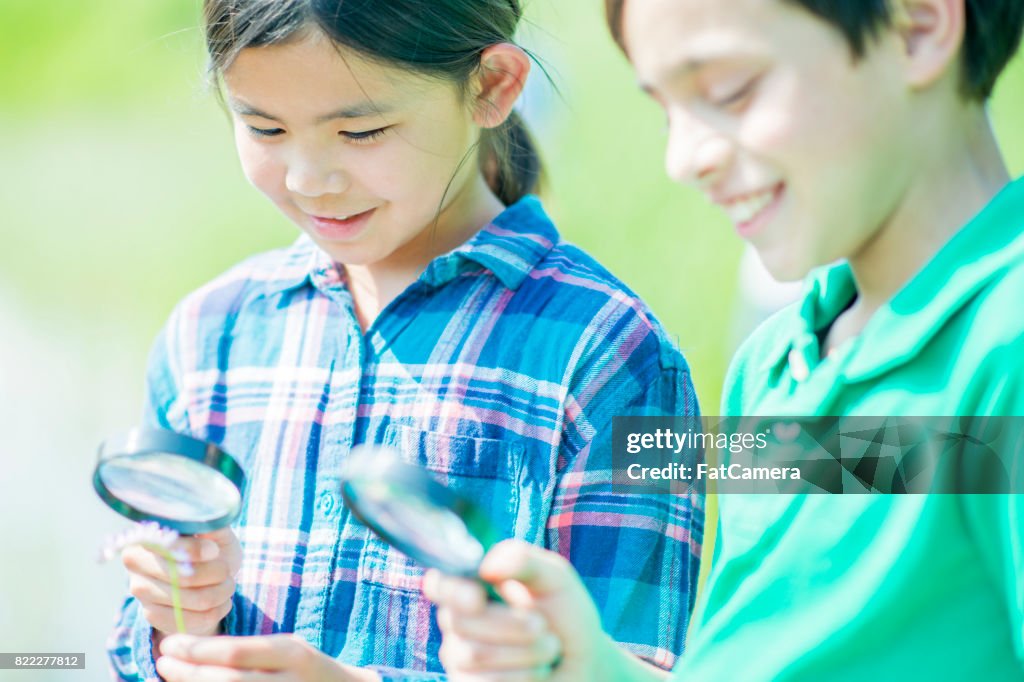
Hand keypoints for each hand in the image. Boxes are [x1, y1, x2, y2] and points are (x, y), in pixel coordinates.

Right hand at [121, 527, 241, 637]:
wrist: (210, 576)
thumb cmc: (212, 547)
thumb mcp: (215, 531)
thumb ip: (211, 524)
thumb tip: (204, 524)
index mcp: (147, 535)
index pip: (168, 545)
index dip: (195, 550)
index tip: (214, 550)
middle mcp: (135, 563)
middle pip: (184, 577)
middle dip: (216, 573)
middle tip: (226, 570)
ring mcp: (141, 592)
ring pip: (194, 600)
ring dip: (221, 592)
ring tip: (227, 585)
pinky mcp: (152, 616)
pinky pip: (192, 621)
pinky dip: (216, 611)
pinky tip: (221, 602)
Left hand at [156, 633, 380, 680]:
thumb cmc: (304, 670)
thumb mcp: (286, 649)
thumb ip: (248, 651)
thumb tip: (192, 650)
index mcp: (293, 654)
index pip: (236, 652)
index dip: (197, 649)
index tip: (170, 642)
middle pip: (226, 681)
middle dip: (188, 671)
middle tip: (163, 660)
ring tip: (172, 675)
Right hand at [423, 540, 615, 681]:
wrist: (583, 663)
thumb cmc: (564, 615)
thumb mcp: (554, 578)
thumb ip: (524, 561)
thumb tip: (486, 566)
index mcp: (473, 586)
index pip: (440, 584)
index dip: (450, 591)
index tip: (476, 599)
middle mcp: (458, 622)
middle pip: (460, 622)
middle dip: (512, 625)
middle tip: (543, 625)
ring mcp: (460, 659)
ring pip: (474, 655)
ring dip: (525, 652)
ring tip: (549, 648)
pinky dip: (523, 676)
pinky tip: (538, 672)